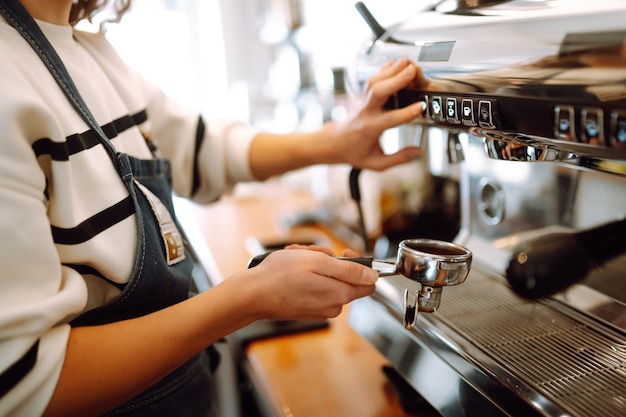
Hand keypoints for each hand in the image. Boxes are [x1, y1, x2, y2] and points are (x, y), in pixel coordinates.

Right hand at [240, 248, 377, 320]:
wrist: (252, 295)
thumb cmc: (279, 275)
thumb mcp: (317, 262)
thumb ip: (349, 271)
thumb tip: (372, 277)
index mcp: (340, 294)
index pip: (368, 282)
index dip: (359, 265)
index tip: (343, 254)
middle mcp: (333, 306)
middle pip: (346, 279)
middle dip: (330, 261)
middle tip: (309, 253)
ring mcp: (320, 310)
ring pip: (329, 282)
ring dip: (315, 266)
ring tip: (296, 260)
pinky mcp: (308, 310)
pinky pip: (316, 289)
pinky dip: (307, 277)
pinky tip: (291, 271)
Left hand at [328, 58, 428, 170]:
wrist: (334, 143)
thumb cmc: (354, 153)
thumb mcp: (376, 163)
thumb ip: (398, 158)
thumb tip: (417, 152)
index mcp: (370, 129)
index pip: (390, 119)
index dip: (406, 112)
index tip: (420, 106)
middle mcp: (365, 112)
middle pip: (378, 91)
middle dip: (396, 80)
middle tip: (413, 72)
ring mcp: (363, 102)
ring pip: (375, 81)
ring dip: (392, 70)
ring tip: (408, 64)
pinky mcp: (363, 96)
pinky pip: (373, 79)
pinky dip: (385, 70)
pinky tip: (397, 64)